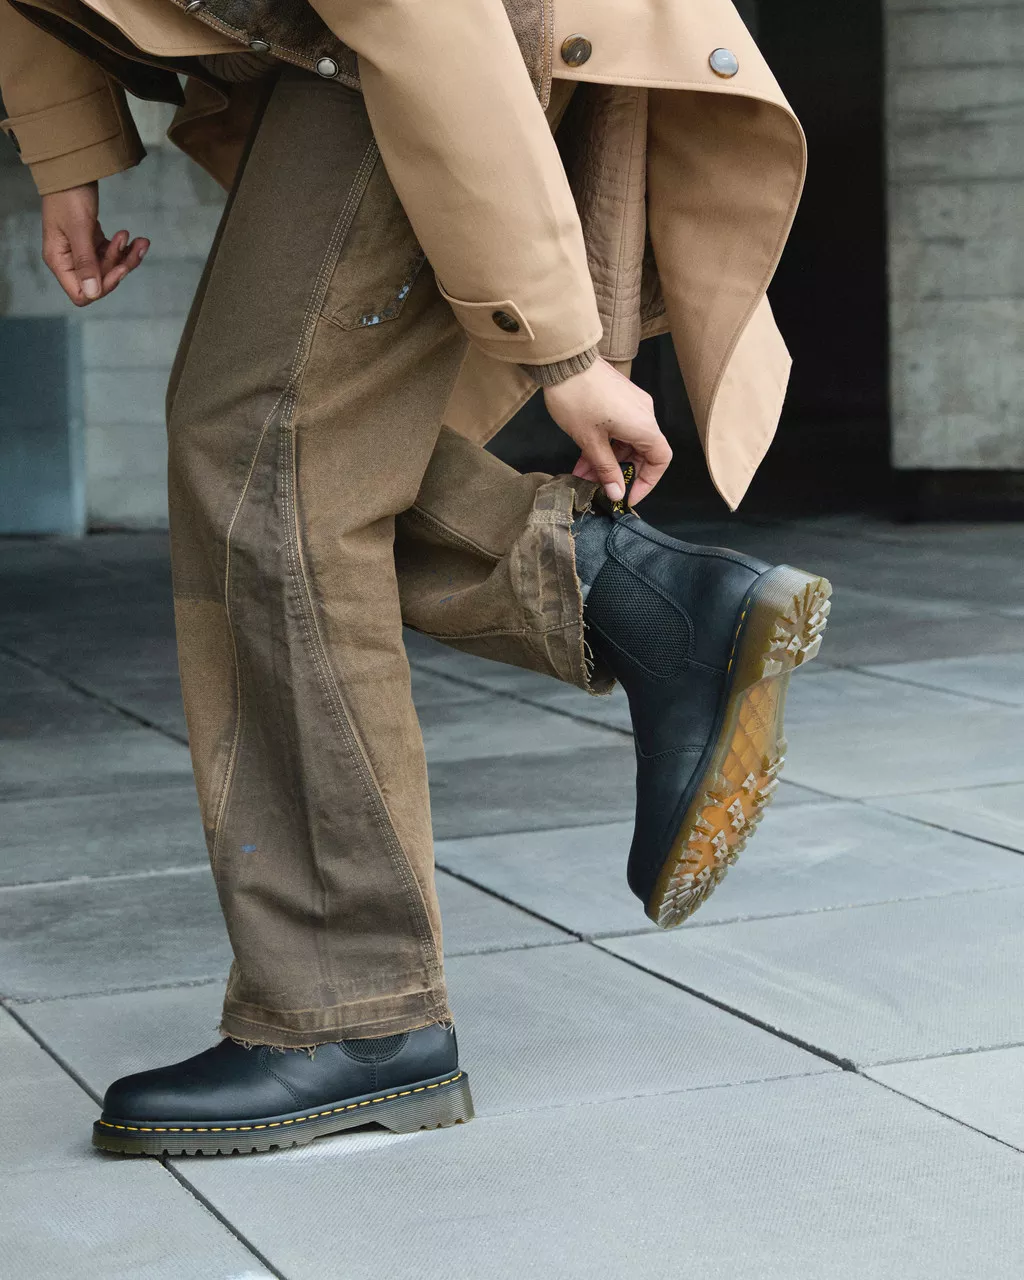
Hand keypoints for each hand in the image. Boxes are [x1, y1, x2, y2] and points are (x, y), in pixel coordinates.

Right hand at [41, 182, 148, 306]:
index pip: (81, 293)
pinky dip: (125, 249)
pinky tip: (135, 238)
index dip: (103, 286)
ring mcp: (81, 252)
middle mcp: (68, 261)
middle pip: (99, 282)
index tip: (119, 268)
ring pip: (109, 269)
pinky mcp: (92, 243)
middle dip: (119, 267)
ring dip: (127, 257)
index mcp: (59, 261)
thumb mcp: (79, 228)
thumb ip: (85, 262)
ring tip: (140, 241)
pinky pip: (112, 255)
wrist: (71, 169)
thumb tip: (92, 294)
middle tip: (131, 245)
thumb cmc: (69, 195)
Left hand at [543, 357, 671, 503]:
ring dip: (607, 460)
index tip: (628, 495)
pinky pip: (620, 429)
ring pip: (627, 442)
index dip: (647, 482)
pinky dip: (605, 445)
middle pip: (642, 453)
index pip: (660, 460)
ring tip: (583, 474)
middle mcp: (645, 414)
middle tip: (597, 487)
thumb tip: (618, 493)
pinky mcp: (620, 399)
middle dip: (619, 472)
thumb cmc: (577, 399)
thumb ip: (606, 469)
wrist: (564, 361)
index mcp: (644, 426)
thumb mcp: (590, 441)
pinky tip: (583, 458)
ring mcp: (633, 405)